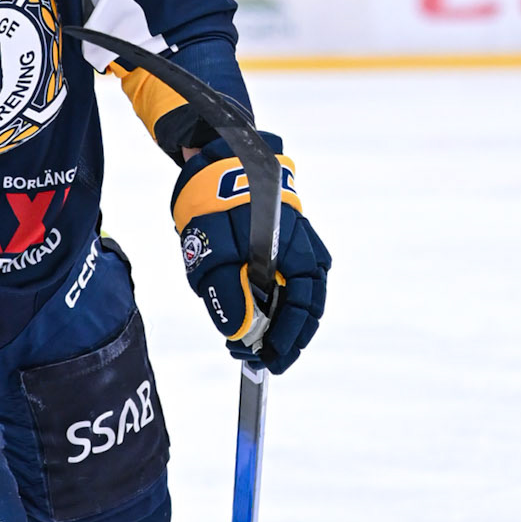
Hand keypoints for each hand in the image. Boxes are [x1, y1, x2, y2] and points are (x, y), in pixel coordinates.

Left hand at [171, 134, 329, 374]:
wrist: (214, 158)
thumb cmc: (215, 205)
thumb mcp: (213, 255)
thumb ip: (228, 296)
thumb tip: (241, 334)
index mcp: (295, 254)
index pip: (304, 310)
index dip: (288, 341)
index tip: (268, 362)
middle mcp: (304, 248)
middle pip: (306, 305)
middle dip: (286, 337)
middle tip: (263, 359)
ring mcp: (296, 240)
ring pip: (297, 291)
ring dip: (280, 319)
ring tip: (257, 339)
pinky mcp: (282, 236)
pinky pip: (286, 275)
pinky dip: (274, 297)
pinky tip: (257, 308)